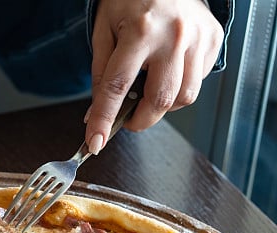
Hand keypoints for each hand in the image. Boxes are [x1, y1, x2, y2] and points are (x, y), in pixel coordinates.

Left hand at [85, 0, 223, 153]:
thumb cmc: (130, 0)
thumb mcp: (104, 32)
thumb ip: (101, 75)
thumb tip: (96, 116)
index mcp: (140, 32)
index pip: (117, 88)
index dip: (104, 120)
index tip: (95, 142)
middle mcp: (173, 36)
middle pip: (160, 101)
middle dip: (140, 120)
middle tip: (128, 118)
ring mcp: (198, 38)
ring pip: (184, 97)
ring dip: (162, 105)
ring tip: (148, 88)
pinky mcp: (213, 40)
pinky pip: (197, 81)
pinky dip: (179, 86)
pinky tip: (168, 70)